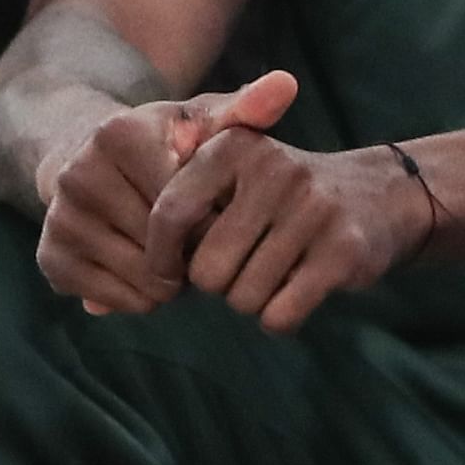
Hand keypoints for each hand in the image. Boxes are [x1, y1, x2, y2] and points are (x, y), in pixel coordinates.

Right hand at [34, 70, 296, 315]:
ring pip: (139, 278)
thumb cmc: (163, 142)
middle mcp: (78, 173)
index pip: (185, 204)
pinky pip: (110, 301)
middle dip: (192, 255)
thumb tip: (288, 84)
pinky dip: (137, 298)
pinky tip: (144, 270)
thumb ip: (247, 109)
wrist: (90, 158)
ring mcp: (59, 217)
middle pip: (162, 245)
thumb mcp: (202, 121)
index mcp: (118, 134)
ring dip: (168, 282)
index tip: (219, 212)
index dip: (213, 220)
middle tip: (198, 242)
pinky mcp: (49, 257)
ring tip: (173, 255)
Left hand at [142, 130, 426, 334]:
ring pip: (242, 298)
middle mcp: (272, 169)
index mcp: (233, 146)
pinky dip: (280, 318)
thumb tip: (89, 306)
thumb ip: (157, 223)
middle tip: (241, 265)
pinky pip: (281, 314)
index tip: (170, 274)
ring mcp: (312, 208)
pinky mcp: (343, 250)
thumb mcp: (226, 178)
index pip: (168, 214)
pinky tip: (296, 290)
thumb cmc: (276, 197)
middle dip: (217, 284)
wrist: (375, 196)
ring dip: (251, 301)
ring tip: (273, 271)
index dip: (160, 259)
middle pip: (206, 271)